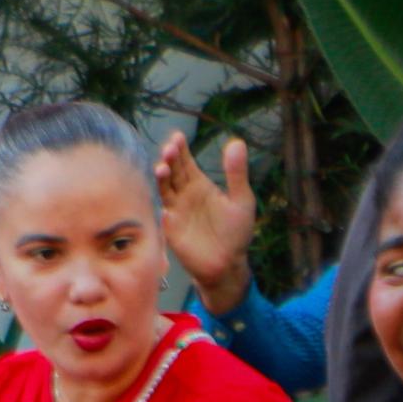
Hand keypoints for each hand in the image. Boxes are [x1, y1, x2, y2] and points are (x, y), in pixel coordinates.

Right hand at [157, 131, 259, 316]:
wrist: (229, 264)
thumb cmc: (236, 233)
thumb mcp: (242, 200)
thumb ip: (237, 174)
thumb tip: (237, 142)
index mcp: (199, 185)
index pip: (186, 161)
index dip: (180, 149)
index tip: (178, 137)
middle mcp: (184, 195)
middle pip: (173, 171)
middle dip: (170, 159)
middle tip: (170, 148)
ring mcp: (176, 211)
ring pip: (164, 189)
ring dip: (162, 178)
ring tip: (163, 168)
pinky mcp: (171, 229)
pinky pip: (163, 216)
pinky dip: (161, 208)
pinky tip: (163, 201)